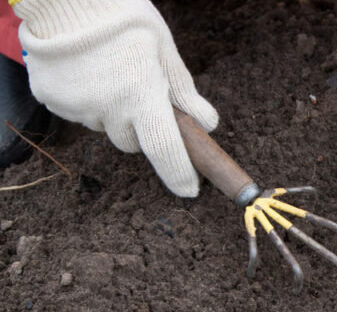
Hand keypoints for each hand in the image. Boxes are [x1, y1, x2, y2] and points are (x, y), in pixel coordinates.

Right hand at [14, 0, 217, 196]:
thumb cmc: (126, 19)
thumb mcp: (165, 52)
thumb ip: (184, 92)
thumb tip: (207, 124)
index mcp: (142, 95)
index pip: (166, 148)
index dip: (180, 174)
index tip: (190, 190)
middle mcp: (109, 108)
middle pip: (132, 141)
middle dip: (141, 128)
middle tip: (139, 93)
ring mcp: (77, 107)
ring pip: (104, 126)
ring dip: (112, 111)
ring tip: (110, 72)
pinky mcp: (52, 101)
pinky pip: (78, 113)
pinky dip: (86, 100)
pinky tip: (87, 71)